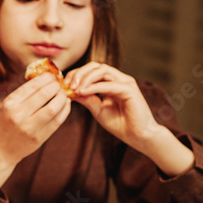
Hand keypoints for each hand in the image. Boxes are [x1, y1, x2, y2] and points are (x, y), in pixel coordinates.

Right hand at [0, 73, 71, 164]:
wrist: (0, 150)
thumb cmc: (5, 124)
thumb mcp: (7, 107)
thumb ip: (24, 95)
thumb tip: (46, 80)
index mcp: (10, 104)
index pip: (32, 85)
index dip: (46, 78)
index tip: (52, 76)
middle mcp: (18, 115)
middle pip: (45, 94)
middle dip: (56, 86)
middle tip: (59, 85)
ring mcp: (29, 127)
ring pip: (54, 107)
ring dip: (62, 98)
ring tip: (63, 94)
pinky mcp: (39, 138)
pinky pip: (57, 120)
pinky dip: (65, 110)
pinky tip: (65, 105)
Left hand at [66, 62, 192, 175]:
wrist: (138, 137)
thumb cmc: (120, 124)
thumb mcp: (98, 110)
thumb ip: (86, 99)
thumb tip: (69, 91)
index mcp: (111, 83)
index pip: (91, 71)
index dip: (76, 74)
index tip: (63, 84)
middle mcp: (119, 80)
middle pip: (95, 66)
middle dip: (78, 73)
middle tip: (67, 84)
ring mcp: (125, 83)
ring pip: (102, 70)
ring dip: (85, 77)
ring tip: (74, 88)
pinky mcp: (130, 90)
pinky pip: (109, 84)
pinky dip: (93, 87)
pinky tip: (82, 91)